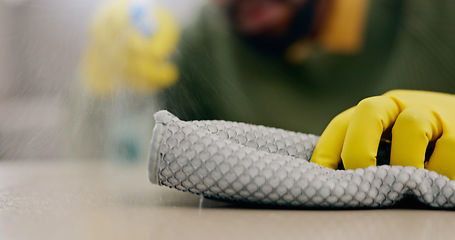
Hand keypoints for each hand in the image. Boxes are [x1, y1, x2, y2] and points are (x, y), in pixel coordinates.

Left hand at [310, 90, 454, 178]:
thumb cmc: (420, 139)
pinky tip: (433, 181)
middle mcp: (400, 106)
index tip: (319, 176)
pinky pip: (449, 149)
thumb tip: (334, 178)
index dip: (325, 150)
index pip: (341, 124)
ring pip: (411, 126)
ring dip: (403, 160)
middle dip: (357, 149)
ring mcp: (432, 114)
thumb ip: (367, 149)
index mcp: (376, 110)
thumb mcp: (390, 137)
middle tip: (360, 179)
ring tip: (404, 184)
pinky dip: (440, 170)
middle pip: (369, 111)